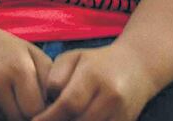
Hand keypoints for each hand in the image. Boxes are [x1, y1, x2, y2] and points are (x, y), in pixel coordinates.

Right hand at [0, 24, 51, 120]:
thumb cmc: (4, 47)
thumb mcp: (30, 53)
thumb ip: (48, 77)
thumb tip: (59, 105)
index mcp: (21, 66)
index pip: (39, 107)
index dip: (44, 109)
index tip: (44, 104)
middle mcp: (2, 78)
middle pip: (24, 116)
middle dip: (28, 113)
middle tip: (27, 101)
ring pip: (9, 118)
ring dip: (13, 112)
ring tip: (11, 95)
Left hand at [33, 44, 156, 120]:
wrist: (137, 66)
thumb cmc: (96, 62)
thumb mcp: (72, 58)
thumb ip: (55, 77)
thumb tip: (45, 102)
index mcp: (93, 75)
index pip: (69, 103)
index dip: (49, 117)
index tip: (34, 120)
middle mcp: (110, 96)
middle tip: (44, 120)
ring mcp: (122, 113)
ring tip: (60, 118)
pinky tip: (76, 119)